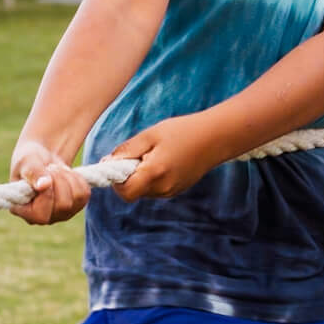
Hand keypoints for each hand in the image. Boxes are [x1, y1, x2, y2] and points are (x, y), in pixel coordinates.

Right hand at [10, 139, 92, 224]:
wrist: (43, 159)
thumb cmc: (29, 160)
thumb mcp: (26, 161)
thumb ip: (32, 173)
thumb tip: (44, 185)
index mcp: (23, 211)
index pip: (41, 216)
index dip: (48, 194)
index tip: (46, 175)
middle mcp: (42, 218)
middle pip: (63, 205)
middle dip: (60, 180)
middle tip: (50, 167)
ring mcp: (60, 214)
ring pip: (76, 199)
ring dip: (68, 177)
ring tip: (56, 169)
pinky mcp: (75, 206)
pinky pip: (85, 194)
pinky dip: (77, 179)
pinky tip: (66, 174)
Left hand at [105, 115, 224, 200]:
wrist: (216, 137)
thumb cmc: (182, 131)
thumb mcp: (150, 135)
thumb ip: (127, 150)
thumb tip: (107, 162)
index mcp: (154, 174)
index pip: (124, 192)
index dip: (115, 180)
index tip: (117, 163)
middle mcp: (163, 188)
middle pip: (133, 192)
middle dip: (128, 176)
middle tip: (138, 153)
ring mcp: (171, 191)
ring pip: (143, 190)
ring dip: (140, 176)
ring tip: (154, 154)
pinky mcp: (177, 190)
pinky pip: (155, 188)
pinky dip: (151, 177)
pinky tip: (163, 159)